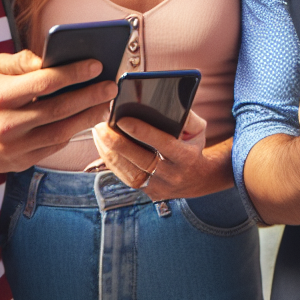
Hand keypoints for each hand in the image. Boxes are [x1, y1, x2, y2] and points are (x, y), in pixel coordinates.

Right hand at [0, 50, 118, 183]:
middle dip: (90, 96)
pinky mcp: (20, 163)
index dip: (74, 73)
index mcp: (0, 96)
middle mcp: (7, 124)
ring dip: (88, 117)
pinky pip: (53, 147)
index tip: (96, 65)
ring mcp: (14, 147)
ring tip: (105, 103)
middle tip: (111, 85)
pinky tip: (83, 119)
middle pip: (58, 109)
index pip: (44, 82)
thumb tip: (52, 56)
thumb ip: (22, 61)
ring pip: (61, 132)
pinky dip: (71, 132)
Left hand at [93, 110, 212, 200]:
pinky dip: (112, 163)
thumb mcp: (198, 129)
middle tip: (102, 127)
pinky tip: (103, 148)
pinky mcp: (148, 193)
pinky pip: (126, 179)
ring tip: (99, 134)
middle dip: (118, 143)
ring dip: (110, 153)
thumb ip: (185, 117)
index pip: (163, 144)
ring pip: (129, 173)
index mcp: (187, 157)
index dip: (142, 132)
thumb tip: (162, 105)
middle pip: (141, 161)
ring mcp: (160, 187)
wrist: (200, 178)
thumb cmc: (193, 146)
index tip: (122, 119)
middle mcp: (173, 175)